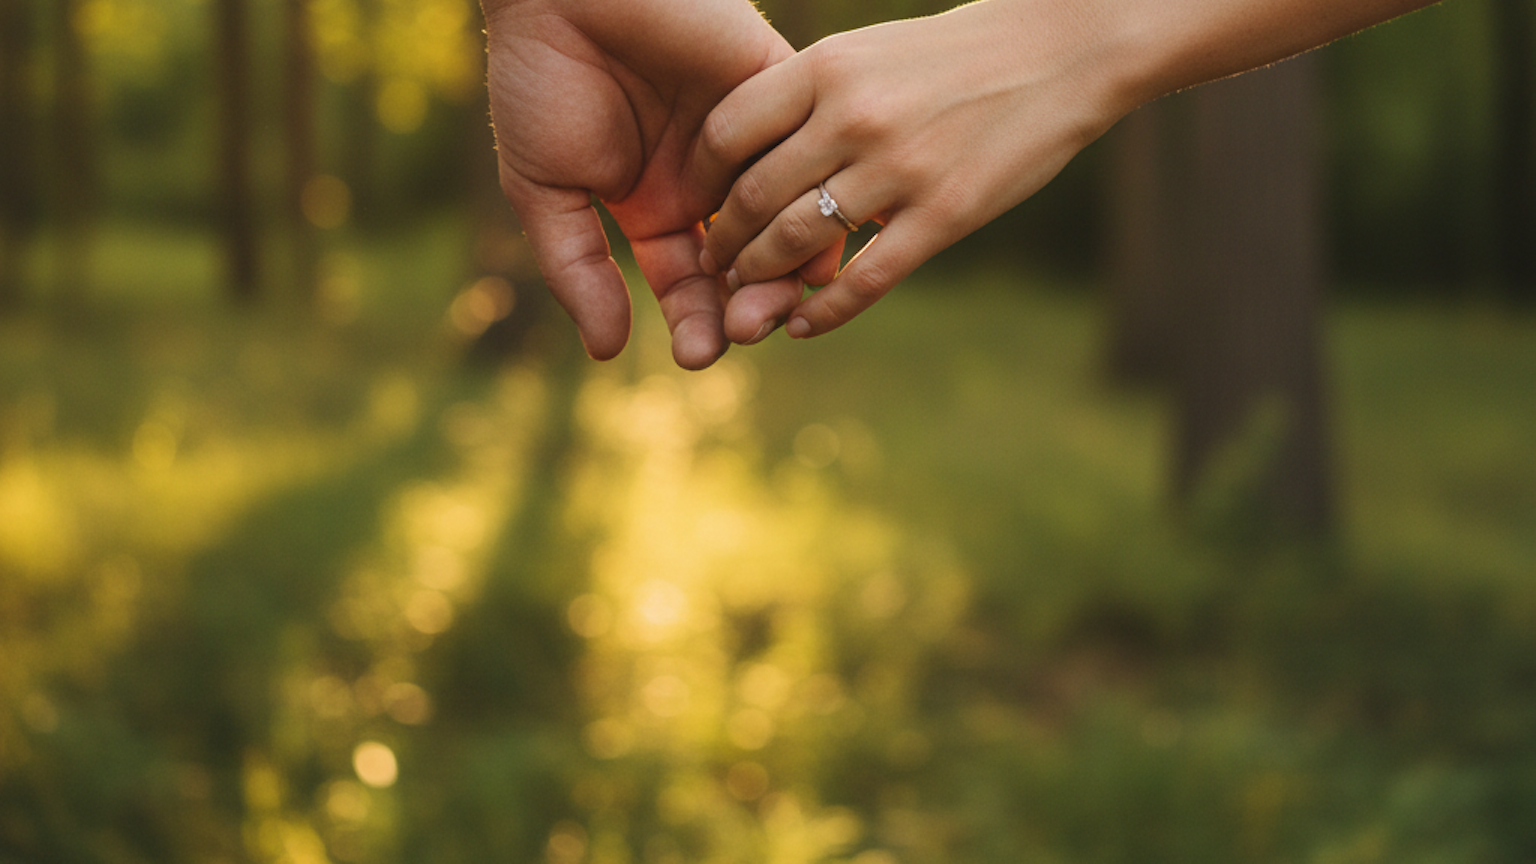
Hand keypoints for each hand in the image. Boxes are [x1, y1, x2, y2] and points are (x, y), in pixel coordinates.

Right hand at [482, 0, 800, 367]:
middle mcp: (708, 182)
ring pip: (785, 215)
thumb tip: (608, 353)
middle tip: (745, 332)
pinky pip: (803, 147)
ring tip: (768, 295)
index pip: (690, 284)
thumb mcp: (544, 188)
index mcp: (655, 207)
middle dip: (746, 306)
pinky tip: (806, 227)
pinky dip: (807, 189)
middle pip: (746, 264)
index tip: (699, 355)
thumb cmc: (539, 81)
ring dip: (782, 263)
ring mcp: (745, 137)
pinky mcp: (773, 86)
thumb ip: (577, 268)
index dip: (697, 322)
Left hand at [694, 0, 1137, 338]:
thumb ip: (808, 96)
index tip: (694, 202)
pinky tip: (803, 327)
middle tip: (713, 263)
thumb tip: (743, 153)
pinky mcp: (945, 216)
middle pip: (755, 196)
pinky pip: (865, 280)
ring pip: (799, 243)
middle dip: (723, 241)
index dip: (700, 177)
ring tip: (747, 297)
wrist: (1058, 55)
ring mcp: (900, 170)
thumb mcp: (867, 51)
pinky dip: (824, 313)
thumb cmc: (952, 56)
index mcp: (828, 67)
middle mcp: (855, 117)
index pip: (728, 131)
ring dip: (761, 279)